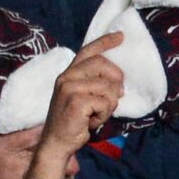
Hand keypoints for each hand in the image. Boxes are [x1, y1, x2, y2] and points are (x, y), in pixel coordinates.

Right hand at [38, 32, 124, 158]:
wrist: (57, 142)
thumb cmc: (75, 121)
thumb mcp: (85, 98)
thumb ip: (97, 85)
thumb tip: (120, 83)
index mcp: (69, 74)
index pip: (87, 51)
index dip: (105, 42)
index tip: (121, 36)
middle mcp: (66, 77)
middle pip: (103, 64)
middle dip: (116, 80)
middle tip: (115, 96)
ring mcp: (69, 88)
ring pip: (108, 87)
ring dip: (110, 104)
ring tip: (97, 114)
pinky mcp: (75, 101)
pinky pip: (105, 102)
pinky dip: (105, 114)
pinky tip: (93, 120)